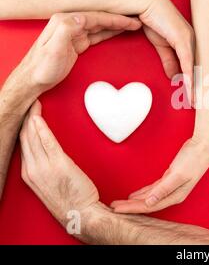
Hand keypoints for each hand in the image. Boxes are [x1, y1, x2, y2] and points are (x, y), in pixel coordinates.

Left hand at [18, 12, 140, 94]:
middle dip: (120, 20)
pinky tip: (118, 32)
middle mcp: (69, 24)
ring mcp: (73, 33)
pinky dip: (109, 32)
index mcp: (65, 21)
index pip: (96, 16)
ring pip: (100, 26)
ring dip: (116, 25)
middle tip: (137, 22)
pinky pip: (97, 35)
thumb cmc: (42, 67)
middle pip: (100, 19)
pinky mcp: (77, 43)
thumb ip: (67, 29)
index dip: (115, 18)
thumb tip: (83, 17)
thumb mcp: (54, 48)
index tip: (131, 21)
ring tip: (133, 25)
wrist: (33, 80)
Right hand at [19, 101, 99, 222]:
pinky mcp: (58, 164)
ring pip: (33, 137)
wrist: (79, 213)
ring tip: (34, 103)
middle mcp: (32, 169)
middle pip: (24, 137)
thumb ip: (45, 167)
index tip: (26, 114)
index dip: (23, 127)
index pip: (22, 144)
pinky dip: (42, 128)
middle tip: (29, 101)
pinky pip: (47, 142)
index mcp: (28, 174)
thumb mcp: (49, 183)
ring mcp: (44, 167)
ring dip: (32, 118)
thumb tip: (47, 153)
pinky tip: (38, 117)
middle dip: (25, 118)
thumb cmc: (69, 198)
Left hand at [111, 138, 208, 212]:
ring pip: (149, 197)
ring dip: (134, 200)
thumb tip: (150, 202)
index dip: (132, 208)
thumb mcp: (178, 175)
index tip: (118, 208)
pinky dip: (142, 192)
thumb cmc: (194, 159)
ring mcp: (170, 187)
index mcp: (174, 196)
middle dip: (130, 206)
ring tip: (120, 202)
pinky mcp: (169, 179)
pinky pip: (152, 189)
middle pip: (147, 203)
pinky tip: (134, 195)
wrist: (204, 147)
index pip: (148, 206)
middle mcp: (172, 194)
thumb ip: (163, 189)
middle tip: (113, 206)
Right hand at [137, 0, 194, 100]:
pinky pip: (187, 61)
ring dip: (194, 86)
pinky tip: (188, 86)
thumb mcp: (161, 46)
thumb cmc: (154, 20)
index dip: (196, 83)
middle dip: (200, 88)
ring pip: (195, 68)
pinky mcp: (182, 38)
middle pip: (199, 69)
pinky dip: (187, 75)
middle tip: (201, 105)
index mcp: (190, 43)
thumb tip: (173, 77)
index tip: (196, 97)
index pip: (196, 67)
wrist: (147, 3)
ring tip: (195, 101)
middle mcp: (194, 41)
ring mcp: (190, 39)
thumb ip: (168, 61)